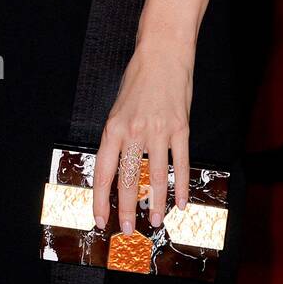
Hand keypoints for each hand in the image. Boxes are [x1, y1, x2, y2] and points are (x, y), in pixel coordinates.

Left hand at [92, 38, 193, 234]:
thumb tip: (120, 167)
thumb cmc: (138, 79)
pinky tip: (181, 203)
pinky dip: (181, 186)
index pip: (103, 171)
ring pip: (157, 177)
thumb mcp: (119, 107)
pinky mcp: (180, 129)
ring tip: (156, 221)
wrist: (162, 54)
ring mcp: (159, 131)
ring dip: (157, 203)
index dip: (101, 198)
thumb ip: (119, 136)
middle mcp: (134, 131)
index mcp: (114, 127)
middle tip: (129, 229)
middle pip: (129, 179)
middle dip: (128, 208)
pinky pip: (181, 164)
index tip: (101, 219)